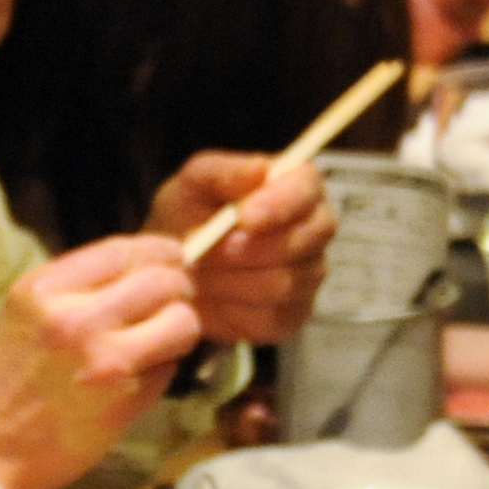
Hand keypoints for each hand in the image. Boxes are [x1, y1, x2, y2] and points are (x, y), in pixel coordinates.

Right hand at [0, 235, 202, 488]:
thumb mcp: (22, 313)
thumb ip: (75, 288)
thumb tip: (139, 271)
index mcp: (46, 289)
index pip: (124, 250)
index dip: (158, 250)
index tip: (170, 258)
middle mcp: (78, 318)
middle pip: (162, 281)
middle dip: (180, 286)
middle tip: (180, 298)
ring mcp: (108, 360)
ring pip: (181, 321)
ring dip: (182, 326)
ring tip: (168, 336)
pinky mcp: (129, 399)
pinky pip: (170, 367)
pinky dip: (166, 365)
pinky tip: (143, 373)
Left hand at [143, 154, 335, 345]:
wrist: (173, 267)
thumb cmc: (189, 214)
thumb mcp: (193, 184)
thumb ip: (225, 173)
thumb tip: (260, 169)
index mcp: (296, 184)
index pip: (306, 189)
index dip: (279, 205)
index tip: (243, 217)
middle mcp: (314, 228)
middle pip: (304, 240)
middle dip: (249, 250)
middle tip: (205, 253)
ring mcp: (309, 274)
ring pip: (284, 283)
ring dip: (232, 281)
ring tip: (200, 272)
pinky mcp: (294, 314)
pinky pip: (273, 318)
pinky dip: (234, 311)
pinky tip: (214, 298)